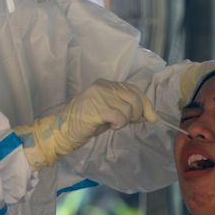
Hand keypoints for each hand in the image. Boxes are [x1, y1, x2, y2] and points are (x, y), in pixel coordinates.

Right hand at [15, 80, 155, 168]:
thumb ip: (125, 108)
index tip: (151, 116)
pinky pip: (120, 117)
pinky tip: (110, 126)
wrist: (63, 130)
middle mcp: (102, 86)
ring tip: (114, 124)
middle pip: (134, 96)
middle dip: (139, 112)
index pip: (132, 88)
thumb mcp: (108, 111)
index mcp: (105, 84)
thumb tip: (149, 115)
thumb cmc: (85, 123)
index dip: (145, 103)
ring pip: (128, 108)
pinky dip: (119, 124)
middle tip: (131, 122)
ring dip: (126, 120)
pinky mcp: (97, 109)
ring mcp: (99, 96)